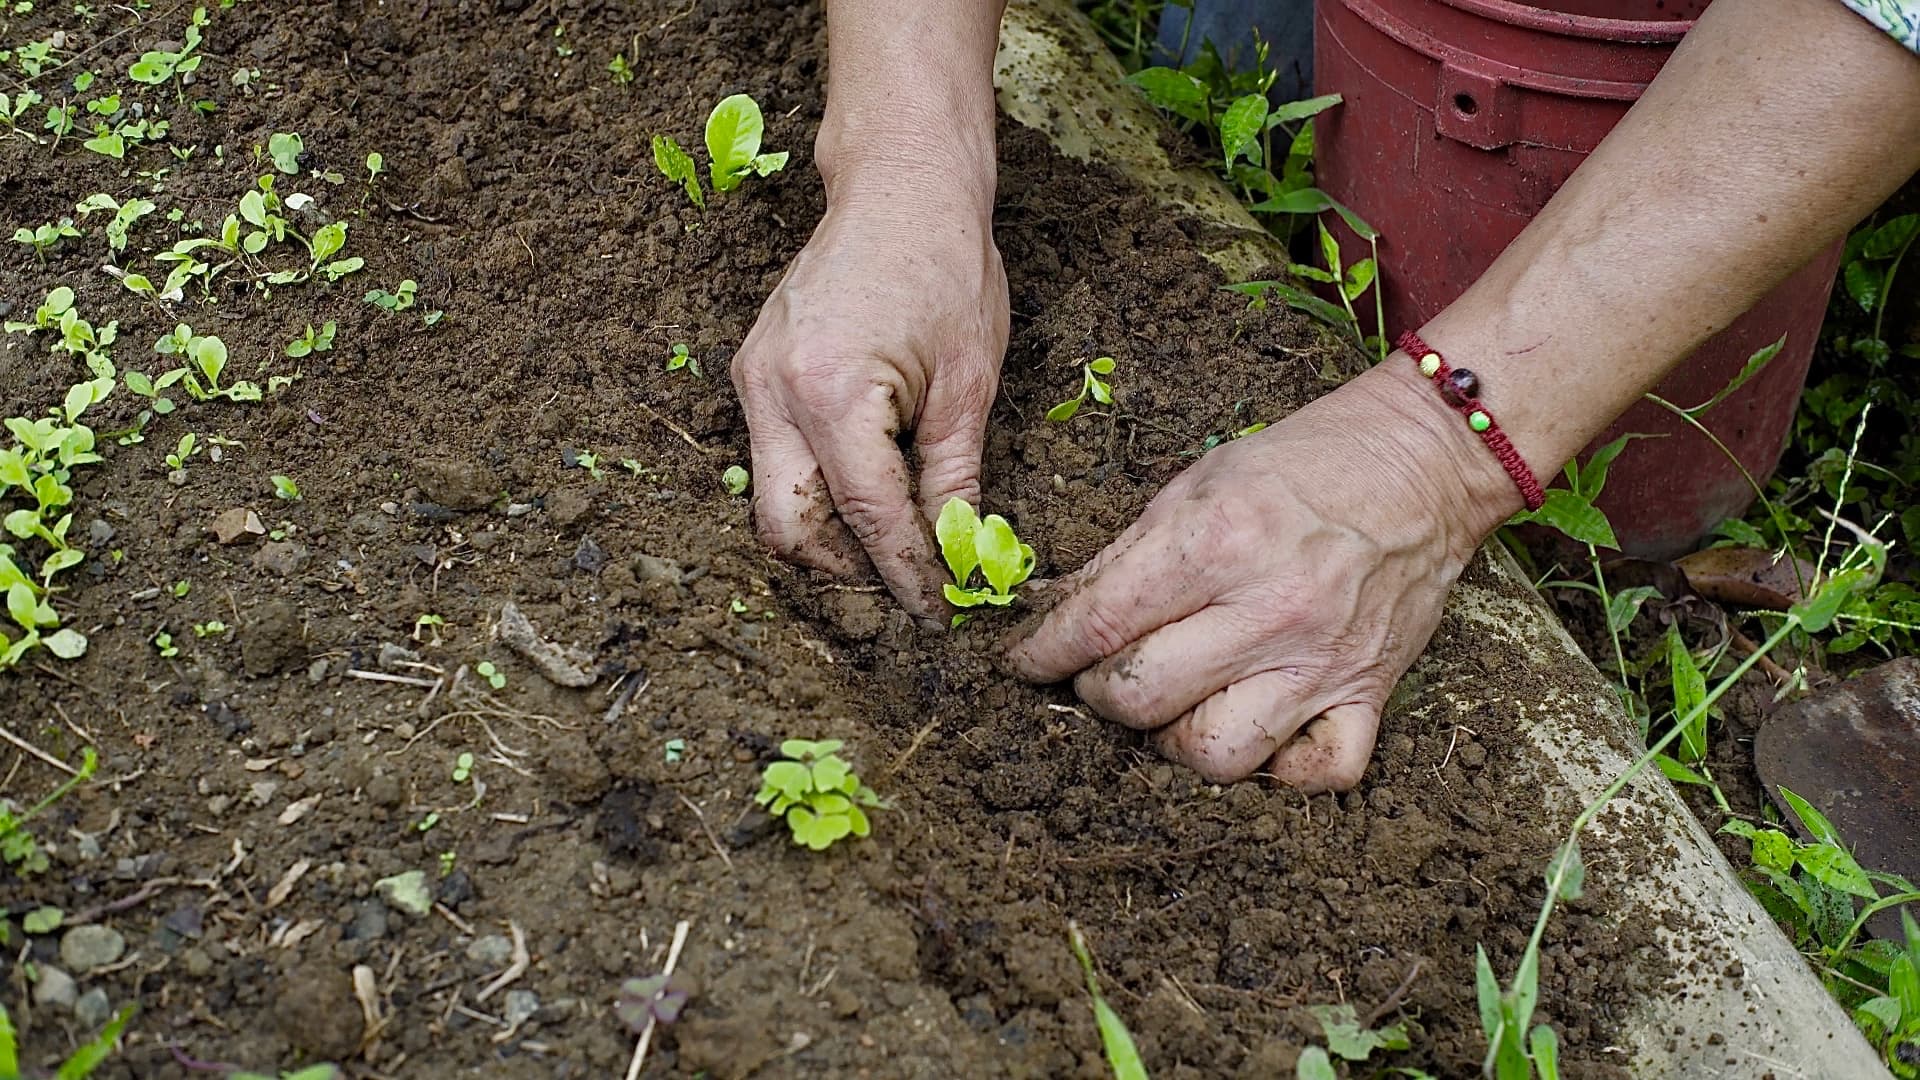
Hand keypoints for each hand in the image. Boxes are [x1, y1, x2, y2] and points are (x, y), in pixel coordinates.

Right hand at [731, 193, 1008, 615]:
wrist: (900, 183)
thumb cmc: (946, 265)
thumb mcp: (969, 383)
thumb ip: (954, 479)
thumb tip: (960, 555)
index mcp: (830, 391)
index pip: (865, 515)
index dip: (904, 573)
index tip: (936, 609)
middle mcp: (772, 390)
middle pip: (788, 528)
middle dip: (847, 571)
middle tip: (909, 583)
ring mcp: (753, 380)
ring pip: (774, 501)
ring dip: (832, 534)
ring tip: (897, 542)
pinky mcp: (754, 373)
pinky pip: (774, 460)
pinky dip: (819, 491)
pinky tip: (870, 490)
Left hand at [1006, 363, 1516, 790]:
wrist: (1423, 463)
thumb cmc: (1301, 466)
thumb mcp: (1197, 482)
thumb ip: (1125, 554)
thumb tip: (1054, 613)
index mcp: (1217, 543)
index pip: (1097, 625)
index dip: (1040, 653)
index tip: (1021, 662)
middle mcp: (1270, 611)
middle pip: (1140, 700)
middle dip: (1097, 693)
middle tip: (1101, 671)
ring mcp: (1323, 664)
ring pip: (1216, 756)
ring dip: (1174, 739)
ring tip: (1174, 703)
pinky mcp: (1371, 696)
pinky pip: (1316, 774)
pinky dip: (1279, 768)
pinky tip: (1256, 727)